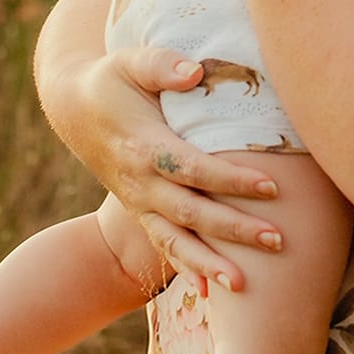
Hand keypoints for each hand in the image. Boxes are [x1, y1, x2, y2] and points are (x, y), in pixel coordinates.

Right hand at [60, 45, 284, 290]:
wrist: (75, 109)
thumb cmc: (113, 81)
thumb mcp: (130, 61)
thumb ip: (162, 64)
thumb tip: (195, 71)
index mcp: (144, 146)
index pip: (193, 168)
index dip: (231, 179)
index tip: (271, 186)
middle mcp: (140, 182)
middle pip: (191, 213)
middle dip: (234, 230)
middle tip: (278, 240)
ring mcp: (139, 202)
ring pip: (176, 240)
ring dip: (210, 263)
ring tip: (244, 285)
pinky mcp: (142, 212)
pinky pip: (165, 246)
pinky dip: (187, 269)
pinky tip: (214, 292)